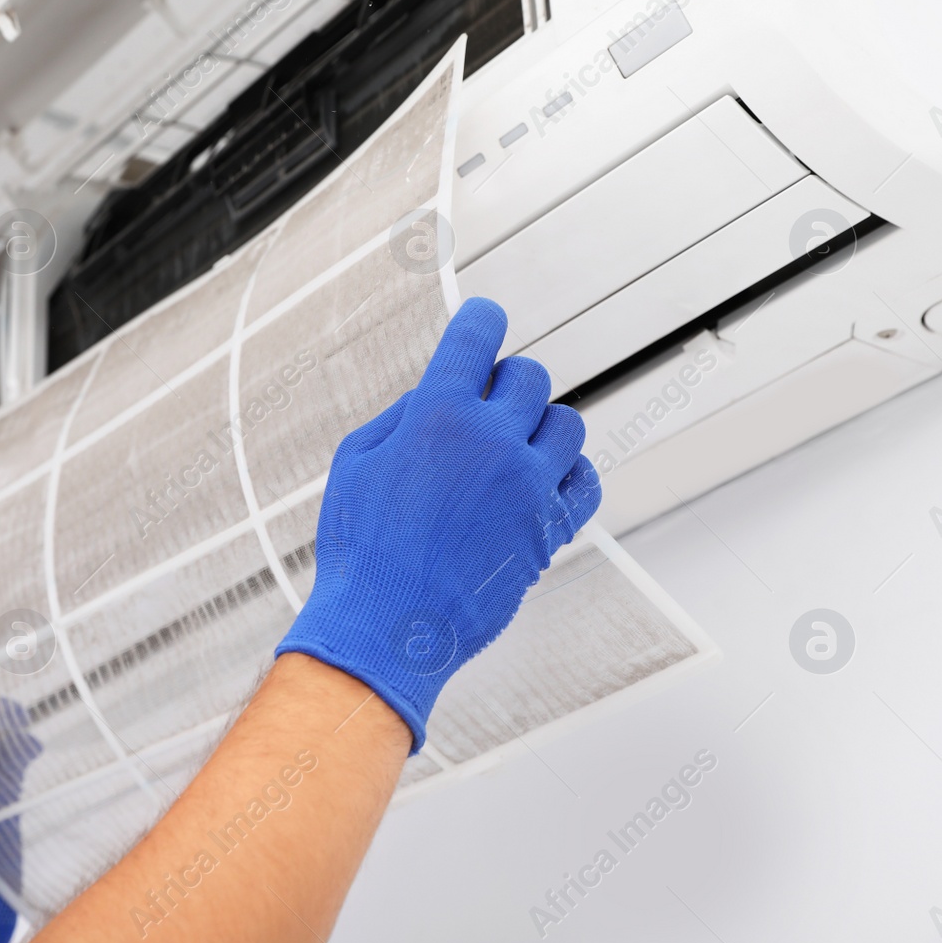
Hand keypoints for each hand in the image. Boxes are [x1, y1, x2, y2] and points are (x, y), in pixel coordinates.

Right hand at [275, 298, 601, 751]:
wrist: (388, 625)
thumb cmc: (361, 547)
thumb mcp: (356, 463)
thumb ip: (400, 417)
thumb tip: (436, 397)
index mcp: (438, 416)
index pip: (476, 338)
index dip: (481, 318)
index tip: (485, 317)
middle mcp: (493, 441)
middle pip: (529, 377)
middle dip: (506, 383)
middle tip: (484, 407)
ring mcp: (529, 486)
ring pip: (567, 423)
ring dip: (541, 426)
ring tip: (512, 448)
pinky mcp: (550, 529)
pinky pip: (586, 481)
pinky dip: (568, 473)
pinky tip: (541, 481)